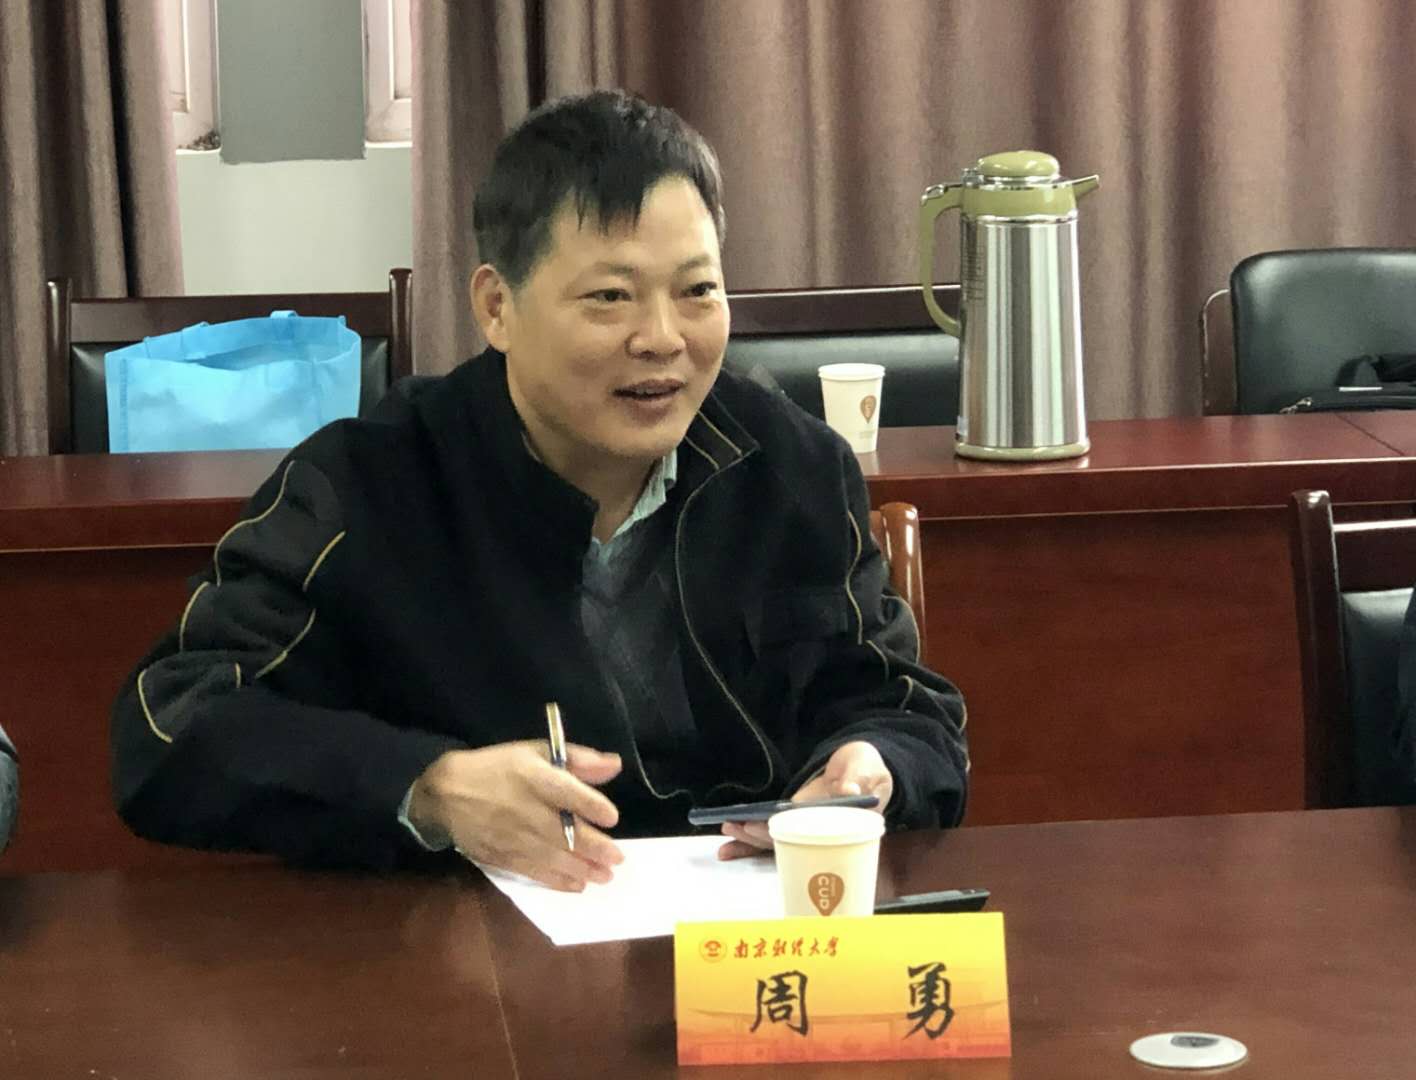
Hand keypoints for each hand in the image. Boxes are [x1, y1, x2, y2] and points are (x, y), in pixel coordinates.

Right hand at [408, 740, 623, 890]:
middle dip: (594, 848)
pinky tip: (578, 885)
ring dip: (582, 870)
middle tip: (618, 858)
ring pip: (552, 858)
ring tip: (605, 876)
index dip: (590, 805)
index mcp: (533, 777)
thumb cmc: (498, 768)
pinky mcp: (502, 858)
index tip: (612, 818)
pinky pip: (535, 873)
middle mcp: (524, 809)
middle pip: (564, 832)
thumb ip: (577, 759)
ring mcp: (512, 837)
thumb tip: (614, 766)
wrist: (446, 794)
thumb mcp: (535, 752)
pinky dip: (558, 882)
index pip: (566, 792)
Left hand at [717, 740, 892, 859]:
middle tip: (739, 826)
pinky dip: (751, 839)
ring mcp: (807, 829)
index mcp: (841, 823)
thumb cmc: (868, 767)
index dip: (786, 831)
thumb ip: (860, 776)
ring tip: (727, 829)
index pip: (811, 832)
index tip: (763, 825)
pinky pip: (773, 833)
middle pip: (789, 840)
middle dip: (761, 836)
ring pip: (777, 839)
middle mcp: (821, 832)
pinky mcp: (796, 823)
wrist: (862, 766)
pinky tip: (730, 838)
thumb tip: (849, 789)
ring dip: (750, 838)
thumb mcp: (868, 767)